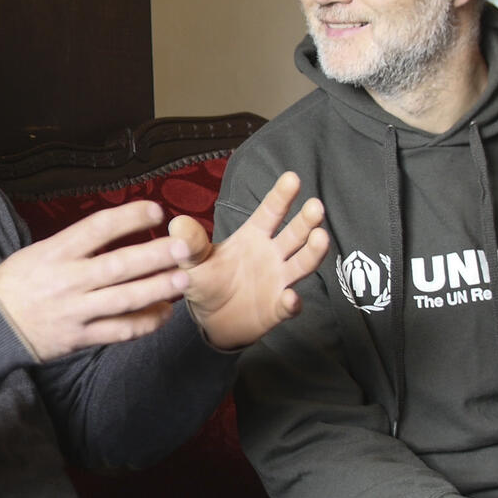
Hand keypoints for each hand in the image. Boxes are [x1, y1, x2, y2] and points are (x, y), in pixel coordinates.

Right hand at [0, 200, 192, 360]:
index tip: (156, 211)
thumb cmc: (16, 283)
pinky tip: (164, 314)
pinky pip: (118, 331)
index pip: (98, 228)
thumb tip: (114, 228)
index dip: (129, 217)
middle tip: (185, 247)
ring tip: (184, 280)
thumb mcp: (38, 252)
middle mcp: (68, 280)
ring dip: (158, 289)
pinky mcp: (79, 337)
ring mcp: (75, 311)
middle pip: (119, 265)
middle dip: (155, 255)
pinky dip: (144, 323)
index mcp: (56, 252)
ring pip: (124, 299)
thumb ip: (74, 244)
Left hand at [174, 171, 326, 348]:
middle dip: (306, 221)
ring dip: (312, 252)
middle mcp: (272, 254)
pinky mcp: (277, 309)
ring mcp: (279, 281)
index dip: (281, 196)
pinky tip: (291, 298)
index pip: (270, 212)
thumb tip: (177, 224)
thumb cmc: (205, 281)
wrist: (210, 319)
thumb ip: (190, 244)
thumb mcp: (192, 261)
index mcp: (253, 236)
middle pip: (293, 234)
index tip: (292, 178)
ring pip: (301, 264)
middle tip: (316, 206)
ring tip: (321, 238)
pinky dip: (291, 303)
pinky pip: (288, 306)